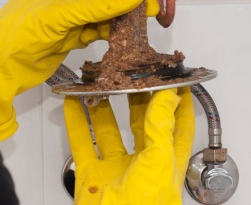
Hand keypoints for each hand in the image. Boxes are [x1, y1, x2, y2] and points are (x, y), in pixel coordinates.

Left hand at [0, 0, 157, 141]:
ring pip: (102, 14)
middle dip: (124, 6)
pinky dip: (107, 35)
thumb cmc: (24, 28)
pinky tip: (120, 41)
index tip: (146, 0)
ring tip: (135, 33)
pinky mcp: (69, 34)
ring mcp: (67, 13)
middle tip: (147, 18)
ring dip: (117, 23)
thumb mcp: (65, 11)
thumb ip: (102, 3)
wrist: (0, 65)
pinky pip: (95, 30)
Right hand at [65, 87, 194, 204]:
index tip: (174, 80)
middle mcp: (142, 163)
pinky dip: (76, 122)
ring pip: (108, 129)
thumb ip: (161, 126)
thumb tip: (168, 95)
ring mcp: (115, 169)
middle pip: (141, 122)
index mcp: (167, 161)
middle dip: (136, 98)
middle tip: (130, 74)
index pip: (177, 125)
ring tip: (100, 83)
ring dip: (103, 106)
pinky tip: (73, 104)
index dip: (177, 103)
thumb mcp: (159, 162)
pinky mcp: (91, 175)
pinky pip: (83, 143)